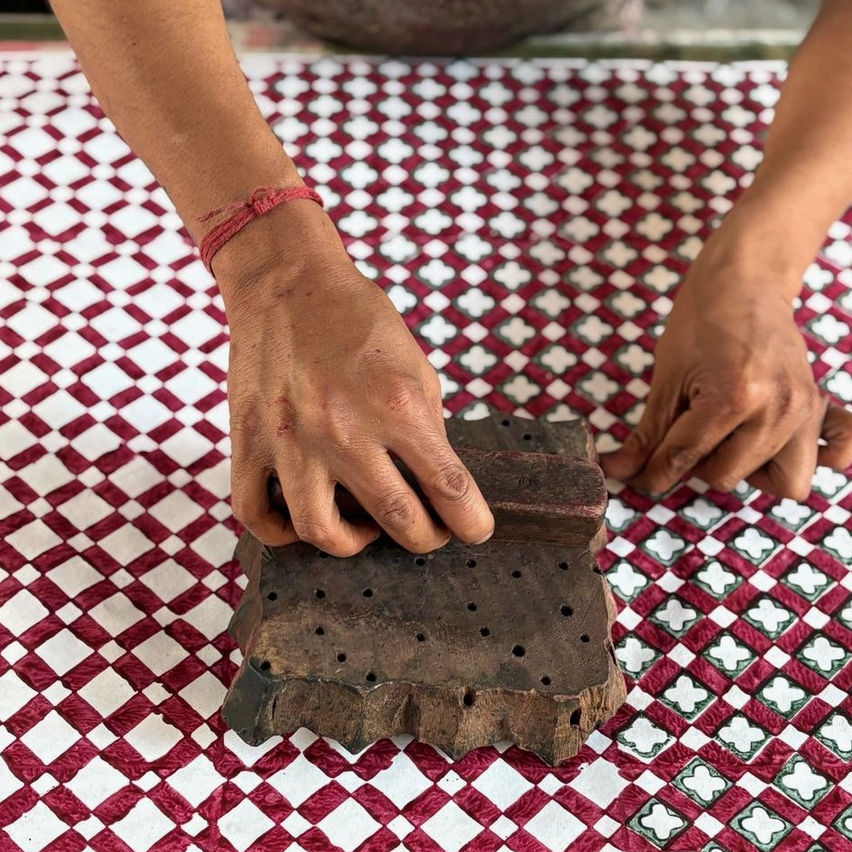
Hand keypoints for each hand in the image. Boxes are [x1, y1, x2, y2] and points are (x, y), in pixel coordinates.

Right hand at [216, 204, 493, 555]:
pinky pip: (256, 514)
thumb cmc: (358, 320)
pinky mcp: (249, 443)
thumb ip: (425, 428)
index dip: (471, 522)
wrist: (287, 283)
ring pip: (322, 532)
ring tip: (367, 527)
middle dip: (426, 538)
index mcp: (396, 405)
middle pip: (397, 519)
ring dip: (355, 543)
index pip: (448, 487)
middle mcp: (343, 430)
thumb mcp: (414, 366)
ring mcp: (291, 442)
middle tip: (430, 532)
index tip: (476, 531)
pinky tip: (309, 518)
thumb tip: (433, 481)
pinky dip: (283, 533)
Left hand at [601, 256, 851, 500]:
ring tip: (725, 437)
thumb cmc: (698, 323)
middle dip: (696, 463)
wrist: (744, 282)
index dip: (654, 473)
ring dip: (743, 466)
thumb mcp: (665, 379)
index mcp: (732, 398)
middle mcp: (776, 410)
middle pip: (725, 476)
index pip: (685, 458)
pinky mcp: (818, 407)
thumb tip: (617, 470)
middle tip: (686, 433)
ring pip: (776, 481)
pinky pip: (836, 456)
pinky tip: (778, 445)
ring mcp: (803, 410)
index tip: (640, 478)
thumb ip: (646, 433)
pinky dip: (815, 461)